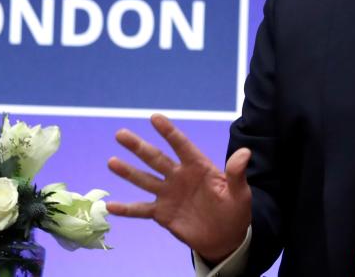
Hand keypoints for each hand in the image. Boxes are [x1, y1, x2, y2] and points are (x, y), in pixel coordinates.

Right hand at [107, 114, 251, 261]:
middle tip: (120, 134)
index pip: (181, 146)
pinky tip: (110, 206)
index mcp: (198, 167)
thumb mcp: (239, 193)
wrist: (225, 237)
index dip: (168, 132)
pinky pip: (141, 210)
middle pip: (156, 158)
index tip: (154, 118)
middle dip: (138, 147)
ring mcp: (168, 194)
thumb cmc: (234, 210)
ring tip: (111, 161)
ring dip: (128, 172)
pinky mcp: (162, 213)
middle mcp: (179, 176)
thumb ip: (237, 174)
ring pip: (145, 179)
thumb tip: (245, 152)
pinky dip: (127, 209)